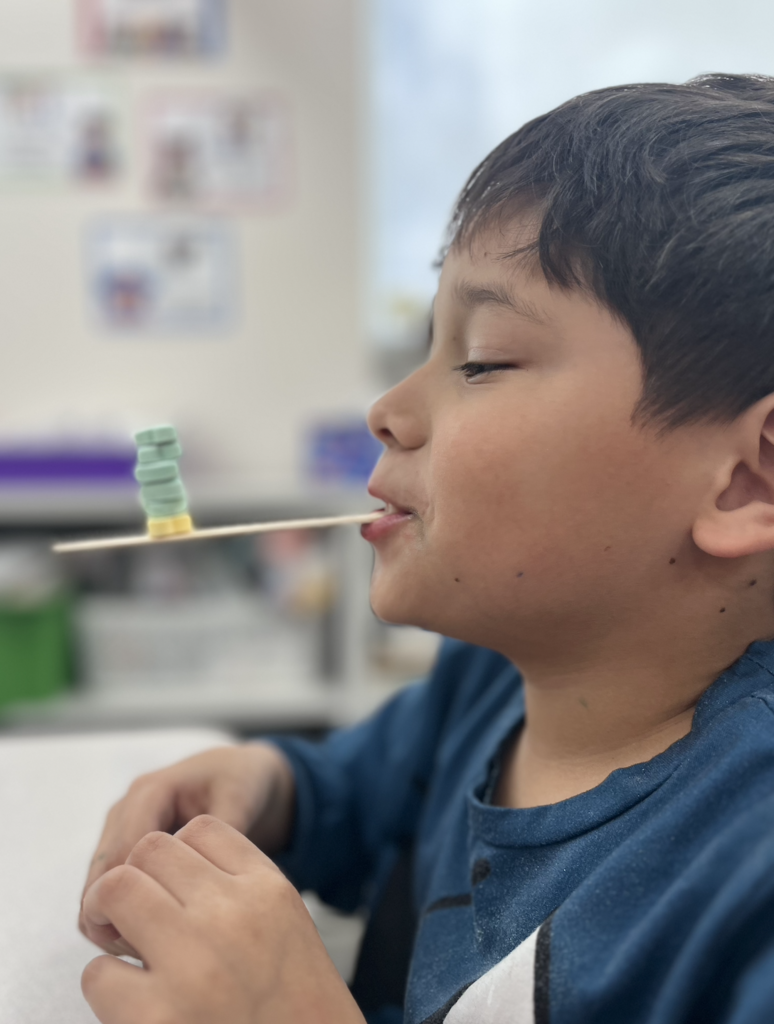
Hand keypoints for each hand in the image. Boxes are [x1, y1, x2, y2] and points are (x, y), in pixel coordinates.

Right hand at [80, 743, 294, 955]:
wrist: (242, 775)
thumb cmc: (242, 782)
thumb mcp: (241, 798)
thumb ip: (224, 829)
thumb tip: (208, 872)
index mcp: (151, 792)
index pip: (122, 850)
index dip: (127, 893)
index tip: (148, 933)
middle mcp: (127, 811)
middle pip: (102, 870)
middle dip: (114, 911)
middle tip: (142, 952)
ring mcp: (123, 831)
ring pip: (99, 883)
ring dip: (114, 915)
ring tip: (145, 951)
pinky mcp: (128, 852)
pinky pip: (112, 887)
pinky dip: (121, 912)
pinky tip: (145, 941)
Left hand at [81, 816, 365, 1023]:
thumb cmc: (299, 1014)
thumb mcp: (288, 932)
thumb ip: (242, 896)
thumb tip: (174, 879)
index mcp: (269, 892)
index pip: (202, 829)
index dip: (178, 857)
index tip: (175, 888)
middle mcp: (231, 915)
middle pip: (152, 848)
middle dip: (136, 878)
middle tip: (134, 915)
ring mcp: (191, 963)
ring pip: (118, 888)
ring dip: (109, 915)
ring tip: (123, 945)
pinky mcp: (153, 1017)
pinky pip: (98, 973)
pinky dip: (107, 986)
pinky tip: (133, 1002)